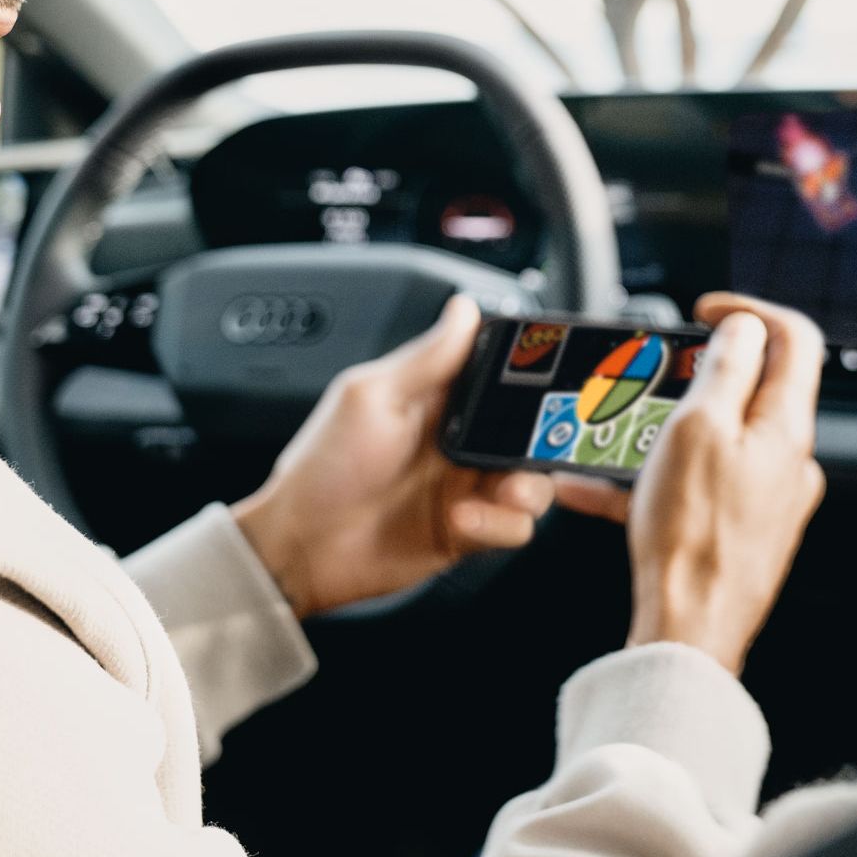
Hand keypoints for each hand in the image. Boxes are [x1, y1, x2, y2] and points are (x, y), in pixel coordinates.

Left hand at [230, 296, 554, 618]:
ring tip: (504, 490)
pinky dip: (499, 525)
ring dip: (529, 486)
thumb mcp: (371, 399)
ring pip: (533, 481)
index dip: (534, 377)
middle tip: (538, 444)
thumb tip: (464, 309)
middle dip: (546, 438)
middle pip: (531, 433)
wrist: (302, 547)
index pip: (504, 379)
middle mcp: (462, 443)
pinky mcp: (470, 532)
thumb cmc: (323, 467)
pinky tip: (463, 521)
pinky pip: (514, 528)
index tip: (553, 378)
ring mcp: (467, 488)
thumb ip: (425, 359)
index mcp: (441, 401)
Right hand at [564, 292, 827, 675]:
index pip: (793, 339)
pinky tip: (590, 490)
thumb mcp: (698, 428)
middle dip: (688, 375)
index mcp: (785, 427)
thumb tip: (745, 328)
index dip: (749, 310)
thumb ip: (726, 368)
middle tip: (646, 377)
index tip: (705, 310)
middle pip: (748, 389)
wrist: (688, 636)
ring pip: (709, 441)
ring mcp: (762, 500)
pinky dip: (645, 481)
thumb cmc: (693, 537)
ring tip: (605, 436)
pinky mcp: (735, 533)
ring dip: (655, 430)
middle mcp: (784, 462)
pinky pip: (690, 489)